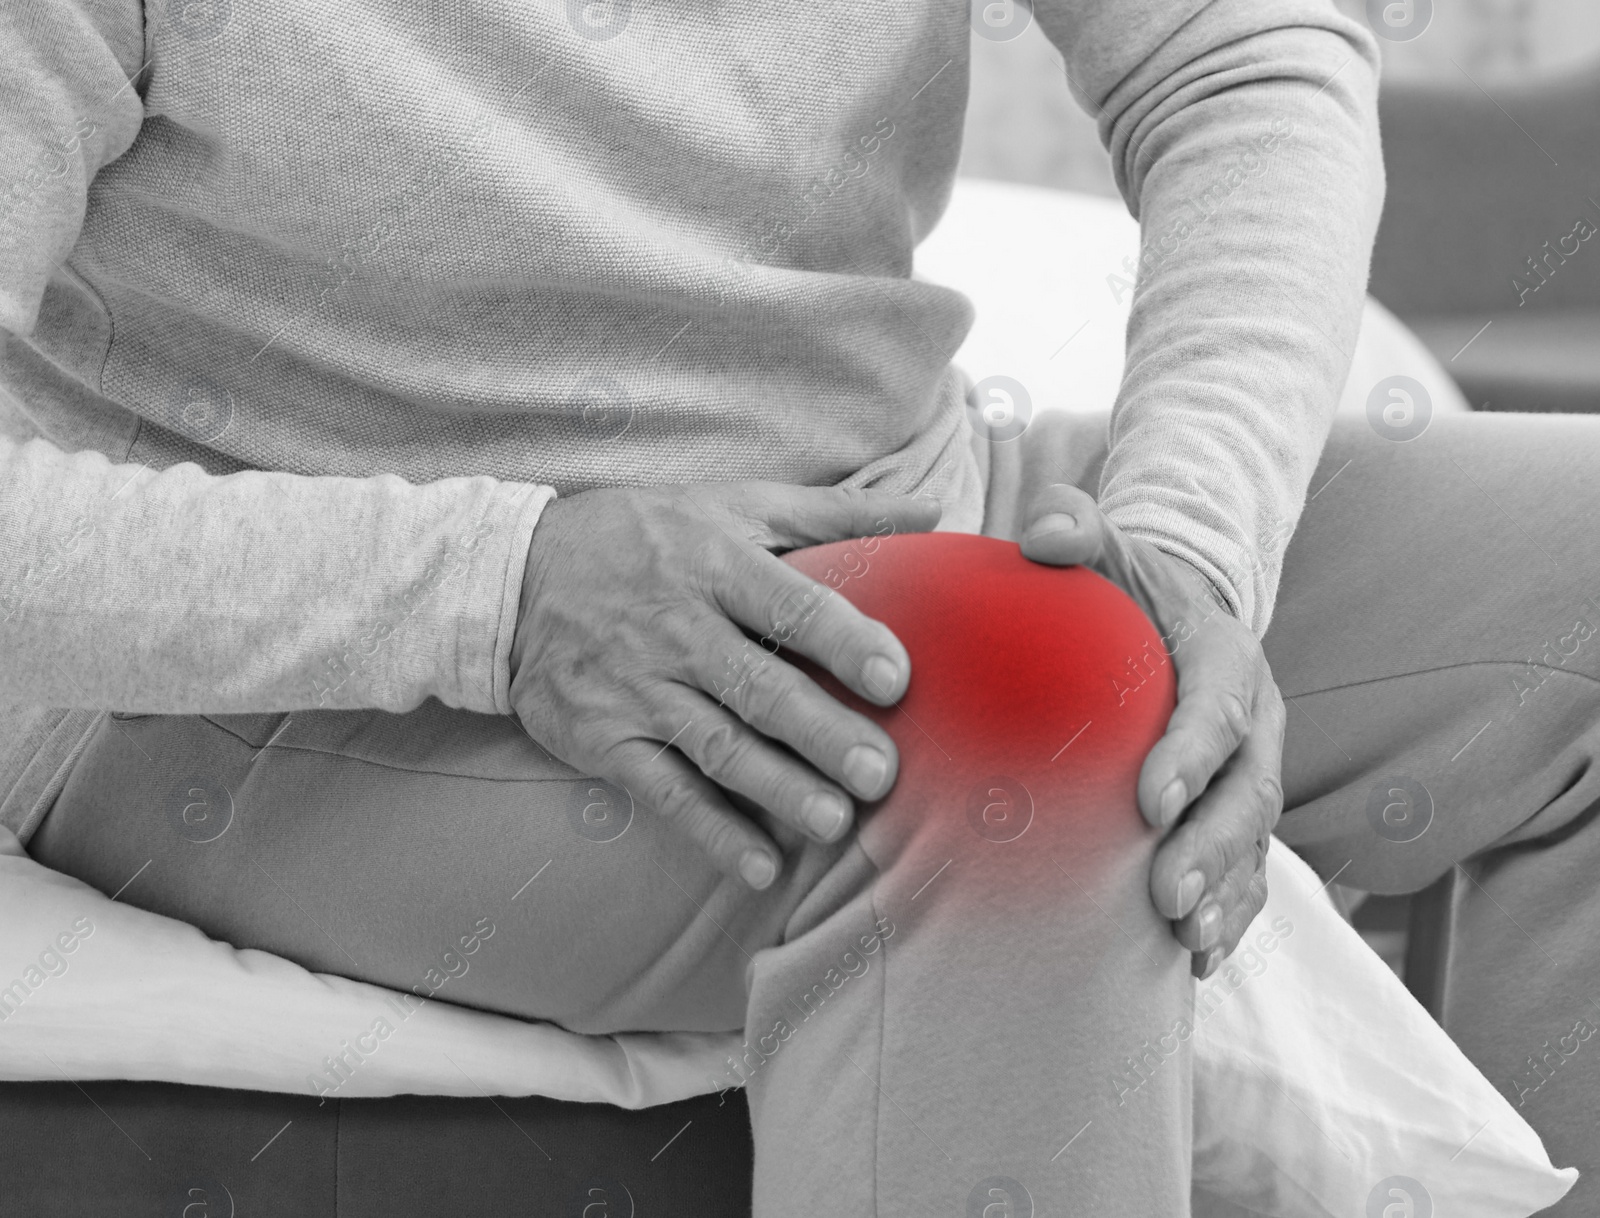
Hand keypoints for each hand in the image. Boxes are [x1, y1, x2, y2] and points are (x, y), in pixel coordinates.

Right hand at [508, 482, 941, 888]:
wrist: (509, 579)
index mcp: (712, 563)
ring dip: (776, 788)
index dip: (842, 640)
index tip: (894, 677)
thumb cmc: (642, 538)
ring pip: (715, 745)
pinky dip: (709, 830)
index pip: (786, 605)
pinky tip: (759, 864)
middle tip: (879, 772)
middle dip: (819, 732)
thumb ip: (833, 513)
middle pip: (757, 686)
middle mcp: (674, 627)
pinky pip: (662, 790)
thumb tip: (932, 510)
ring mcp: (635, 688)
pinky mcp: (602, 738)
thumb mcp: (730, 504)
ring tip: (835, 822)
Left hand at [1018, 483, 1286, 977]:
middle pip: (1249, 793)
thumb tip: (1044, 533)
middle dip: (1212, 848)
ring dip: (1223, 894)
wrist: (1167, 613)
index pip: (1219, 707)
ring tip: (1183, 939)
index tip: (1150, 801)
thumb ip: (1072, 529)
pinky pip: (1247, 873)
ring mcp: (1251, 775)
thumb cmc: (1119, 585)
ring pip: (1253, 844)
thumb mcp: (1100, 544)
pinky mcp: (1237, 816)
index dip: (1194, 755)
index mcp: (1225, 658)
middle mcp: (1255, 723)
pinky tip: (1193, 962)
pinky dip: (1230, 917)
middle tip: (1164, 895)